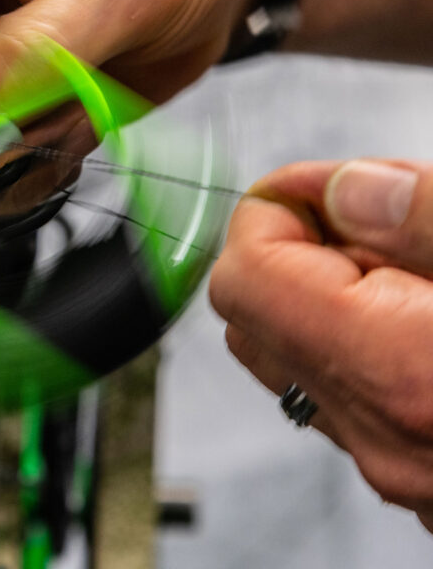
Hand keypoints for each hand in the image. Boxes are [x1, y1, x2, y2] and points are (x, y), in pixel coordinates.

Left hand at [210, 159, 432, 530]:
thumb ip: (424, 219)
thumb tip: (344, 189)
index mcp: (394, 369)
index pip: (243, 271)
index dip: (275, 208)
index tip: (326, 184)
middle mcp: (379, 432)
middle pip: (253, 309)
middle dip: (297, 241)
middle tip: (371, 214)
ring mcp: (395, 463)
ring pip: (294, 348)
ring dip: (330, 285)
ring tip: (405, 257)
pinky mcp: (416, 472)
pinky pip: (342, 385)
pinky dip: (360, 332)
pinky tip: (423, 310)